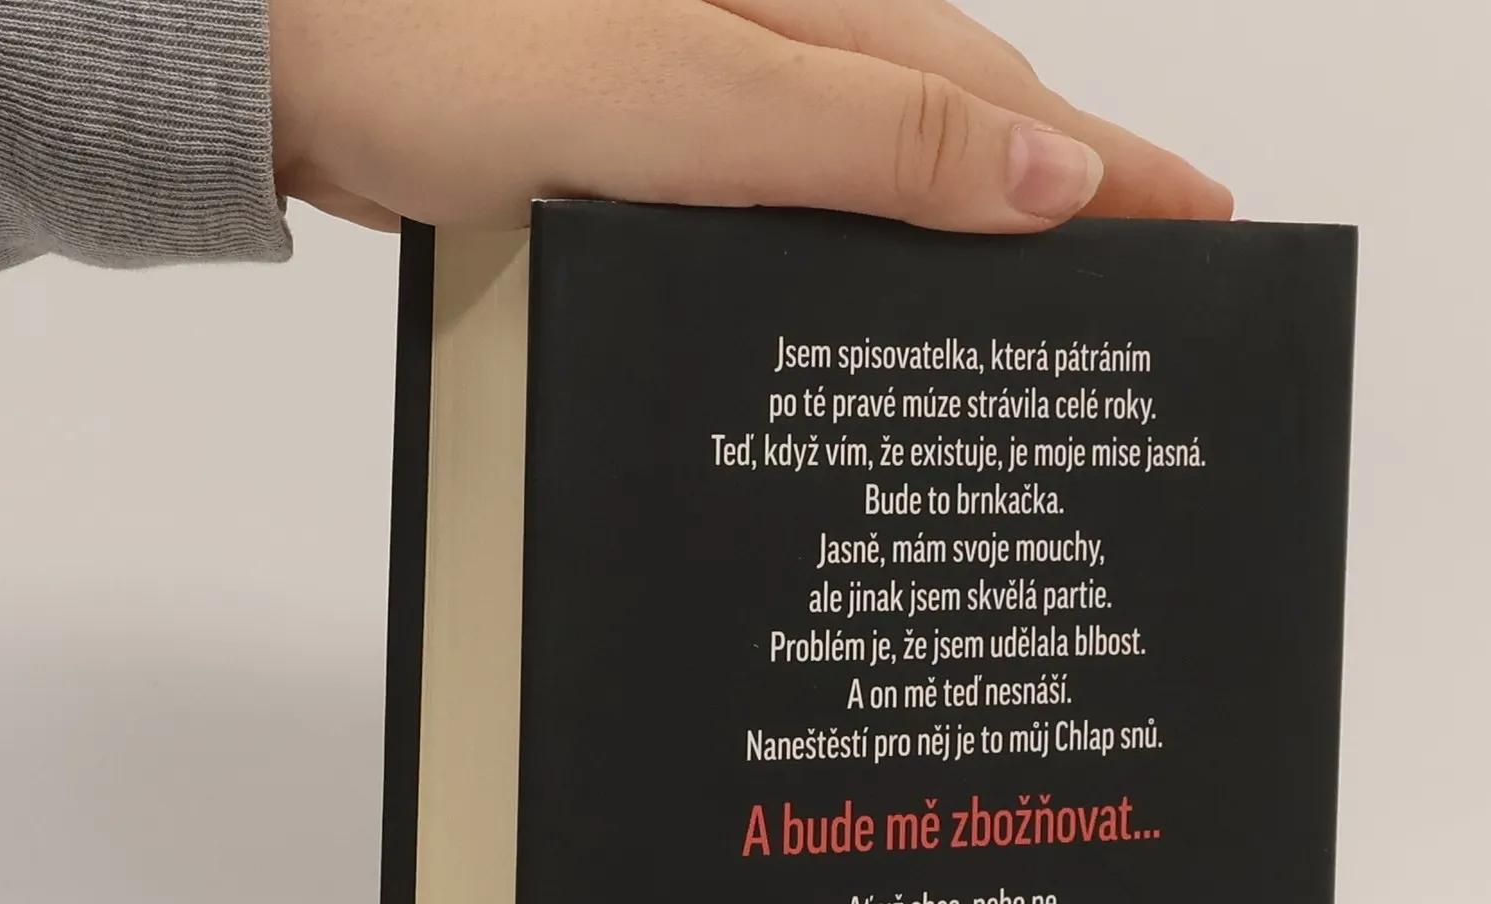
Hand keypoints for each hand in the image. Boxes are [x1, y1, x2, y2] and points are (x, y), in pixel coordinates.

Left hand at [269, 0, 1231, 236]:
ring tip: (1040, 287)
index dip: (1116, 168)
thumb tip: (1050, 182)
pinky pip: (798, 171)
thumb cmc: (449, 52)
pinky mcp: (651, 113)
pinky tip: (866, 273)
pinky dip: (857, 223)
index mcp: (809, 0)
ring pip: (881, 145)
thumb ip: (870, 139)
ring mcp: (712, 65)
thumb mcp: (689, 102)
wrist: (278, 49)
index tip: (1212, 223)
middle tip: (1153, 266)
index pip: (1007, 105)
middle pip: (961, 114)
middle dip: (1064, 188)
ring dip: (962, 212)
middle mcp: (773, 20)